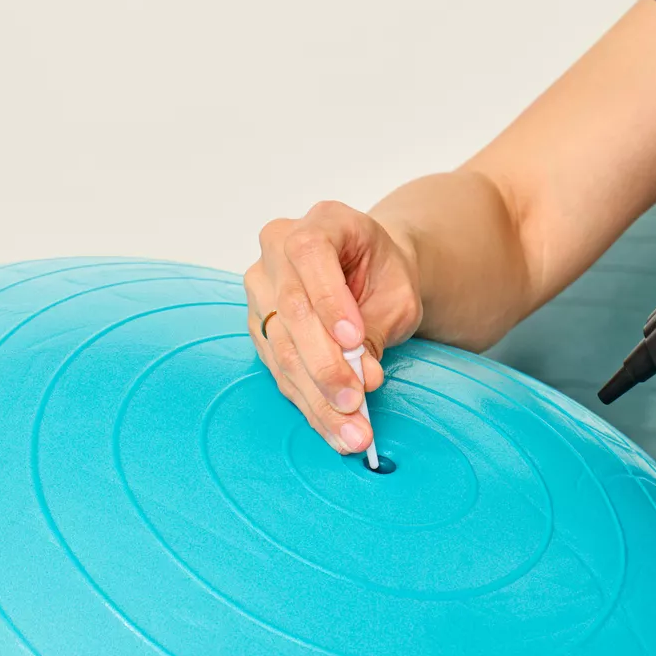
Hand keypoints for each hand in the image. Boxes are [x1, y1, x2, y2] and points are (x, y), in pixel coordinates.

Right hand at [244, 201, 422, 453]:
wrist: (372, 275)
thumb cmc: (386, 275)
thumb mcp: (397, 293)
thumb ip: (374, 328)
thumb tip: (362, 377)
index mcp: (319, 222)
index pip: (310, 255)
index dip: (329, 302)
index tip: (355, 342)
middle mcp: (277, 250)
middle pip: (291, 311)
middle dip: (325, 365)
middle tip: (355, 402)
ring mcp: (262, 288)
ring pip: (281, 348)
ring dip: (317, 397)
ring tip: (351, 432)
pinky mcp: (259, 326)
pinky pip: (279, 370)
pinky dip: (310, 404)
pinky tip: (334, 430)